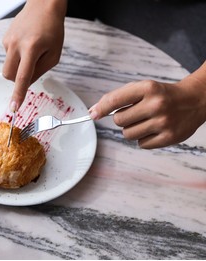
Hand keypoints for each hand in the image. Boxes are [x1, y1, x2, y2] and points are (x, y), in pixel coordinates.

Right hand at [2, 0, 66, 109]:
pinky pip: (9, 56)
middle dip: (16, 80)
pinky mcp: (5, 39)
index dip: (18, 94)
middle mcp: (16, 45)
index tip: (13, 108)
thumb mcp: (54, 54)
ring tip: (31, 52)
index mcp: (31, 49)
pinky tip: (26, 44)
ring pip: (8, 67)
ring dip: (18, 67)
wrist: (43, 5)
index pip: (22, 77)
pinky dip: (17, 56)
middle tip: (30, 70)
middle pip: (8, 75)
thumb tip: (26, 82)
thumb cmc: (52, 30)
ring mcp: (8, 41)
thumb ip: (40, 71)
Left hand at [89, 72, 205, 148]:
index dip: (101, 108)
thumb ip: (117, 98)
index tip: (93, 114)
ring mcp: (164, 122)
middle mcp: (156, 104)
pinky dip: (144, 139)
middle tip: (135, 114)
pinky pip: (141, 144)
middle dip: (122, 119)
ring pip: (128, 134)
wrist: (194, 100)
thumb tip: (93, 112)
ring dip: (132, 130)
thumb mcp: (142, 88)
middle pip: (119, 121)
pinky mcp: (170, 137)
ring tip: (146, 121)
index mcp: (148, 88)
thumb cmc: (161, 95)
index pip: (115, 100)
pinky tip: (154, 129)